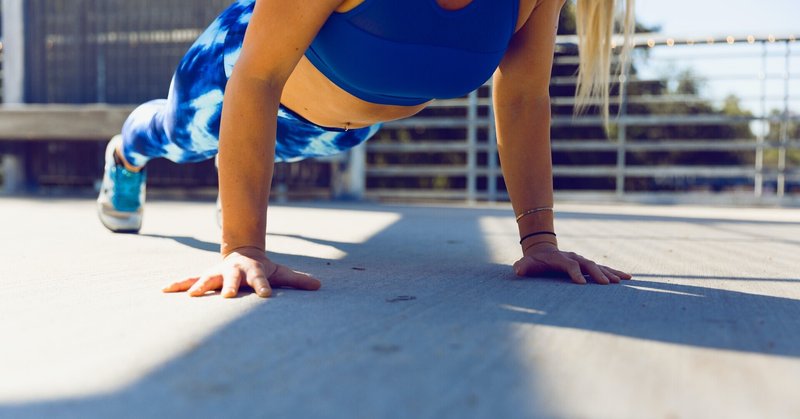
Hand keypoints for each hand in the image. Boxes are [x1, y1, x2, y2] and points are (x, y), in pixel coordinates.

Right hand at [162, 247, 320, 297]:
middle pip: (232, 279)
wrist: (242, 252)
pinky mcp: (205, 277)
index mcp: (253, 271)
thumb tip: (319, 286)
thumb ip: (297, 280)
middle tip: (227, 296)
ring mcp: (218, 273)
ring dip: (199, 286)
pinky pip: (189, 280)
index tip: (265, 296)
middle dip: (229, 286)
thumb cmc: (262, 268)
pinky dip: (178, 285)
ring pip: (207, 279)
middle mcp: (234, 272)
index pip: (261, 281)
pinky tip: (164, 290)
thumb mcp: (280, 272)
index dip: (263, 287)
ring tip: (191, 296)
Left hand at [513, 243, 631, 284]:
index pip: (570, 265)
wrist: (542, 251)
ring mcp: (581, 261)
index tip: (582, 284)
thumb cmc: (534, 262)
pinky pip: (603, 268)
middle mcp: (573, 258)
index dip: (575, 274)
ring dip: (610, 273)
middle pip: (588, 264)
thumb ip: (522, 267)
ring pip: (598, 266)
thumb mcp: (526, 264)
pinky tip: (627, 277)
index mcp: (560, 259)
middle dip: (597, 274)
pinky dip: (614, 272)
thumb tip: (517, 270)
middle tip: (607, 284)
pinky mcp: (587, 266)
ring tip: (624, 280)